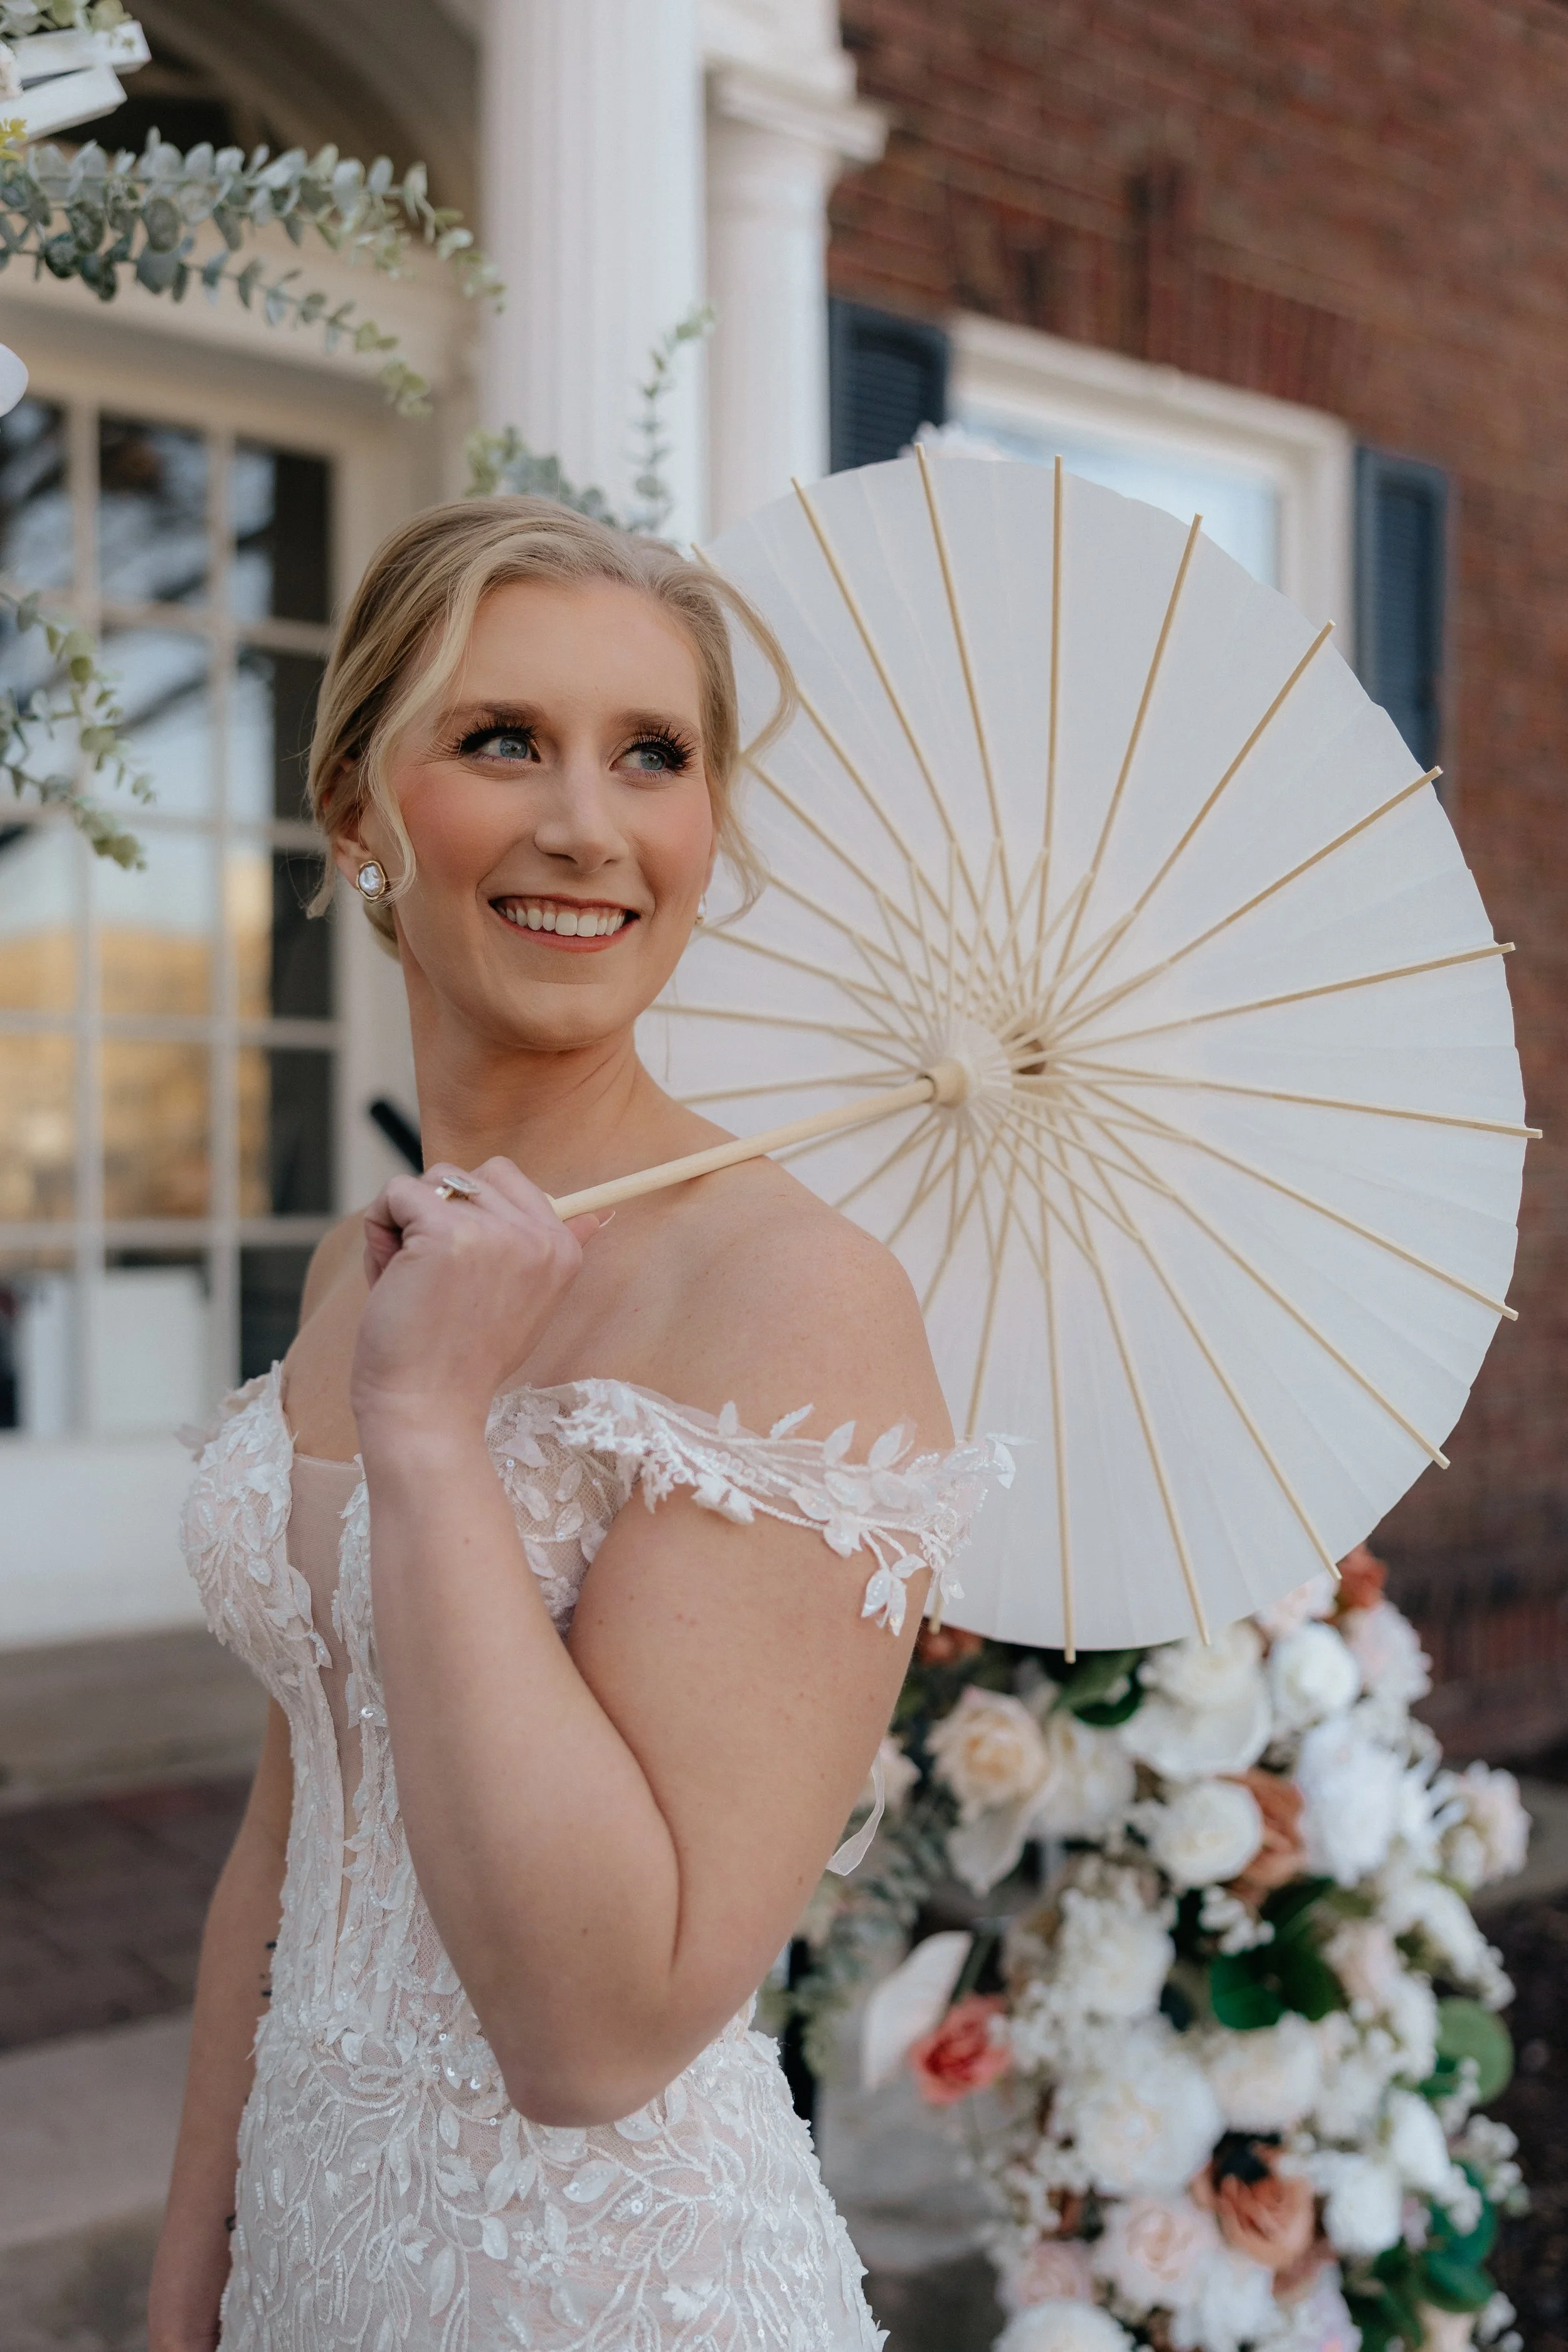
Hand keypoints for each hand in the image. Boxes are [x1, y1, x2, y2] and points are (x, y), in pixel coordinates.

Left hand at [352, 1157, 600, 1437]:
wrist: (428, 1408)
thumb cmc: (462, 1359)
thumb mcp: (526, 1303)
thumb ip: (545, 1253)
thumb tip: (598, 1215)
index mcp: (562, 1248)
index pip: (507, 1179)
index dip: (468, 1215)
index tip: (461, 1273)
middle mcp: (537, 1235)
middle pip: (467, 1174)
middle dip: (435, 1213)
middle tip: (431, 1276)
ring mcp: (495, 1232)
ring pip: (429, 1180)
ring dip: (404, 1222)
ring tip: (409, 1278)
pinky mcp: (446, 1232)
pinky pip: (397, 1193)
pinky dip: (379, 1226)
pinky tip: (388, 1275)